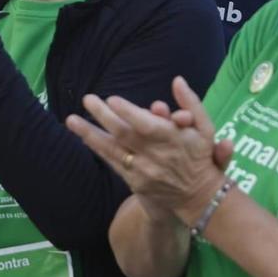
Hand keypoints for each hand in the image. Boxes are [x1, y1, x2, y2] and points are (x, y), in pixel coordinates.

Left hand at [67, 76, 225, 224]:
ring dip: (90, 133)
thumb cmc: (201, 156)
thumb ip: (191, 103)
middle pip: (124, 134)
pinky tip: (83, 136)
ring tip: (71, 119)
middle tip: (88, 99)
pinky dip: (98, 148)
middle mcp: (155, 155)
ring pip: (112, 149)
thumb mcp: (206, 128)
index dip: (128, 112)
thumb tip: (177, 80)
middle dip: (103, 116)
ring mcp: (143, 170)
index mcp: (172, 139)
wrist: (198, 196)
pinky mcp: (134, 181)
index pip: (147, 125)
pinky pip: (113, 162)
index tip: (112, 99)